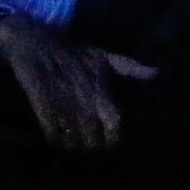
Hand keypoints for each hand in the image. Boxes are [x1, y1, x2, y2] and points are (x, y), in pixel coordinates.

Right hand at [0, 17, 154, 152]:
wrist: (32, 39)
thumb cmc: (70, 51)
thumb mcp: (102, 56)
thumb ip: (129, 67)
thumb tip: (157, 72)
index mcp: (100, 88)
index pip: (114, 123)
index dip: (113, 139)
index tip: (109, 146)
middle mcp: (83, 95)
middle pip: (92, 135)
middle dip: (90, 147)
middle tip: (86, 150)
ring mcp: (61, 97)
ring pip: (71, 134)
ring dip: (70, 145)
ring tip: (69, 148)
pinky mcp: (39, 96)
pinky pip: (48, 125)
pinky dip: (51, 136)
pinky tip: (51, 139)